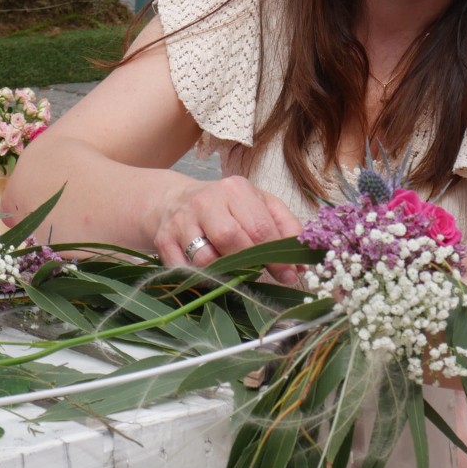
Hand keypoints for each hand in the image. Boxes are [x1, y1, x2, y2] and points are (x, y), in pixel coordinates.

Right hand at [154, 176, 303, 282]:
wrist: (173, 201)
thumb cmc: (225, 207)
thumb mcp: (258, 205)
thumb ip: (284, 228)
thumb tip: (303, 262)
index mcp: (235, 189)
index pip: (260, 227)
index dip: (277, 256)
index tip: (290, 274)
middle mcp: (206, 201)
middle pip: (232, 240)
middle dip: (250, 264)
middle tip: (259, 274)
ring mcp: (182, 221)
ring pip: (207, 259)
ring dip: (224, 273)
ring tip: (232, 271)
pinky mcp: (163, 240)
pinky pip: (186, 270)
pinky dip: (201, 279)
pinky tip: (209, 273)